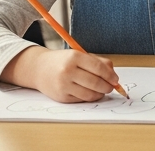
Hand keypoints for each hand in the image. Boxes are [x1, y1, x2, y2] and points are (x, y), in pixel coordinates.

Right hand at [3, 47, 121, 102]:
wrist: (39, 68)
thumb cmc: (63, 61)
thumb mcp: (79, 55)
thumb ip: (98, 62)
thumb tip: (113, 75)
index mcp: (74, 57)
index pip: (98, 68)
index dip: (110, 75)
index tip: (116, 79)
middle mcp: (67, 71)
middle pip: (95, 82)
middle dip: (107, 86)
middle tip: (111, 87)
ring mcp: (63, 85)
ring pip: (89, 94)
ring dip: (100, 94)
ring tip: (102, 90)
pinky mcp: (61, 97)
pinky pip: (81, 99)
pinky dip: (90, 97)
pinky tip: (91, 93)